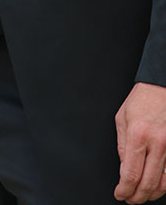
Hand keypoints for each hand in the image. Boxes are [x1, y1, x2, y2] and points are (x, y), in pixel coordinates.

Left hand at [115, 82, 165, 201]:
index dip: (124, 190)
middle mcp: (157, 142)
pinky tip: (156, 185)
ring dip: (151, 194)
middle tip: (129, 198)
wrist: (162, 87)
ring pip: (163, 183)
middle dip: (136, 197)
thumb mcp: (122, 119)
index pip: (130, 173)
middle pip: (148, 183)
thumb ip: (123, 146)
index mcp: (138, 134)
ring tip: (142, 194)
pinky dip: (164, 184)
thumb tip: (124, 170)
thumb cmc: (142, 99)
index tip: (120, 194)